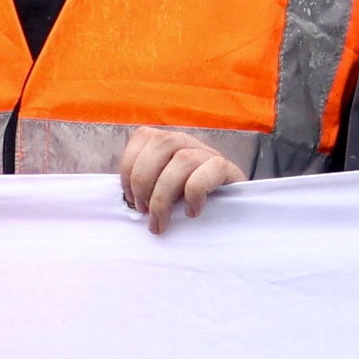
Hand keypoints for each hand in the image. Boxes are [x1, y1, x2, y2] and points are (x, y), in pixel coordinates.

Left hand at [117, 130, 242, 232]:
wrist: (231, 216)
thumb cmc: (186, 206)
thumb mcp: (162, 193)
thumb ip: (146, 187)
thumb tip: (127, 200)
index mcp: (168, 144)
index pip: (144, 137)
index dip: (129, 167)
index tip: (131, 199)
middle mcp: (188, 142)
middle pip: (161, 143)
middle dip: (144, 181)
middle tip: (144, 212)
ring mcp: (209, 154)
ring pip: (183, 159)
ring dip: (164, 195)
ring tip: (162, 221)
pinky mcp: (229, 169)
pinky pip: (210, 170)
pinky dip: (195, 194)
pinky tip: (192, 212)